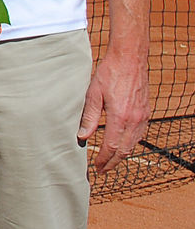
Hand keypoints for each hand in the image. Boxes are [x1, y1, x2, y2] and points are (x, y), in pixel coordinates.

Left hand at [80, 49, 149, 173]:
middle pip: (124, 149)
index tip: (97, 168)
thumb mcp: (93, 94)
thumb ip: (89, 116)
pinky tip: (122, 144)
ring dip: (122, 154)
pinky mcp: (145, 112)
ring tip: (110, 160)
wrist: (130, 58)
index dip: (104, 159)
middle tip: (102, 169)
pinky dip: (130, 143)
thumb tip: (83, 136)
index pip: (111, 146)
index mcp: (120, 117)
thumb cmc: (109, 73)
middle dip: (113, 162)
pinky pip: (139, 134)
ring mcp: (142, 116)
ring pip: (133, 143)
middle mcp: (134, 120)